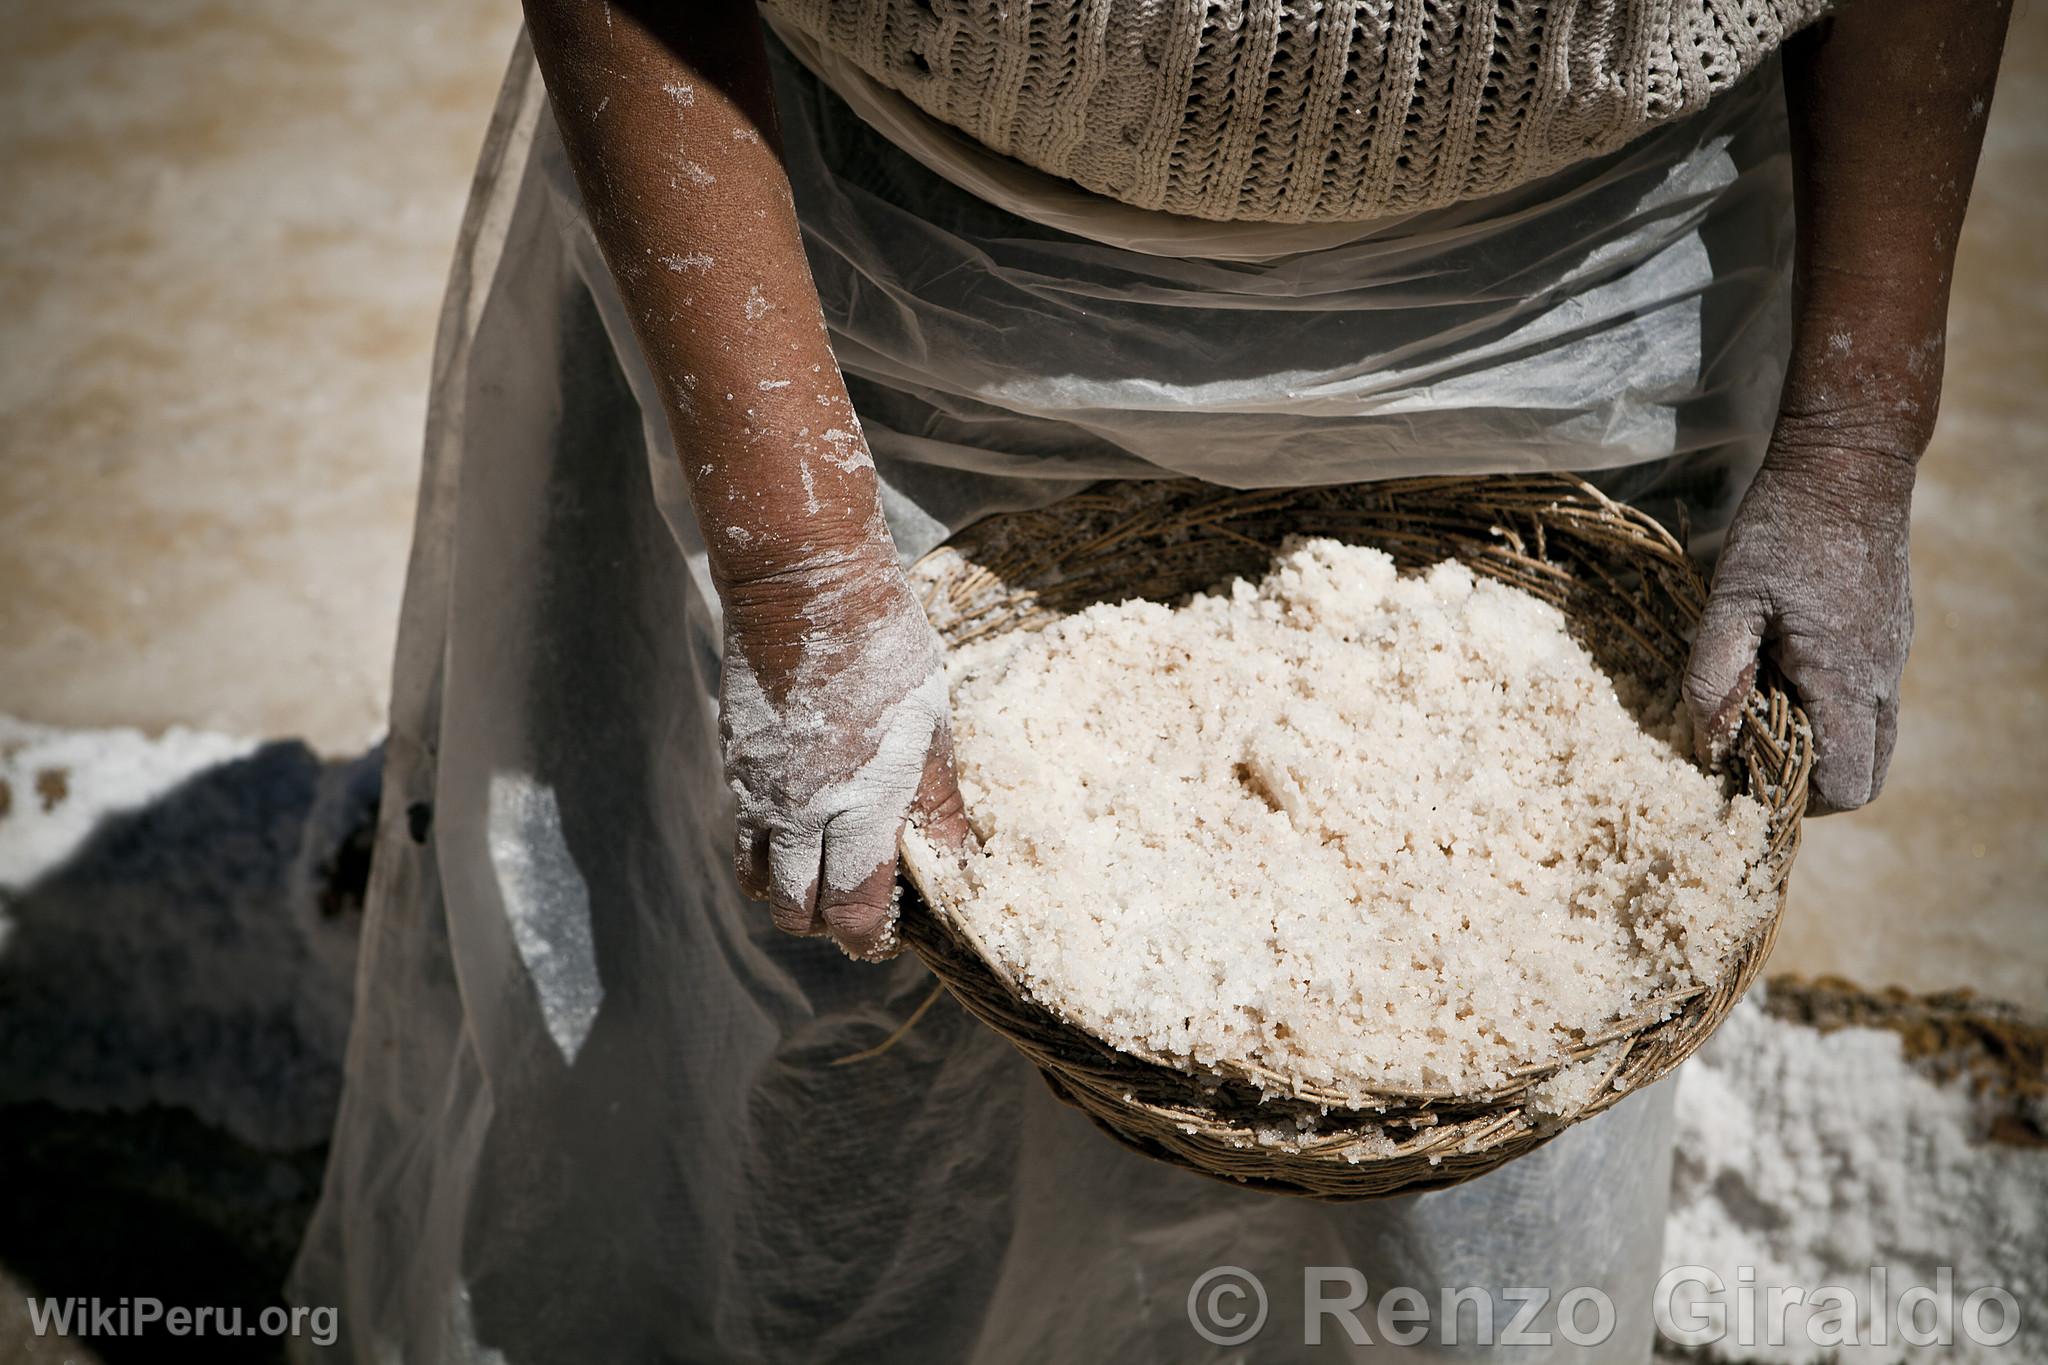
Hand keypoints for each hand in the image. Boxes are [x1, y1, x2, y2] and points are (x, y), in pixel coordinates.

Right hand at [718, 545, 968, 959]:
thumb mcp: (929, 726)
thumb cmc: (884, 650)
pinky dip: (767, 850)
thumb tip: (957, 859)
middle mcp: (805, 812)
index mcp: (864, 805)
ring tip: (824, 871)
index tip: (886, 936)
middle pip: (799, 912)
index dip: (869, 938)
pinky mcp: (737, 766)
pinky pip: (744, 835)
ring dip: (790, 892)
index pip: (855, 911)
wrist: (803, 588)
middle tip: (857, 906)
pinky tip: (800, 824)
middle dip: (827, 923)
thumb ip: (937, 802)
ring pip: (761, 883)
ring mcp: (762, 791)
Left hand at [1683, 440, 1915, 813]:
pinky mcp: (1886, 638)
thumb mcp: (1730, 598)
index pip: (1848, 783)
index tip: (1747, 777)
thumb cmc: (1785, 530)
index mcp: (1846, 680)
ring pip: (1871, 737)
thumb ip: (1715, 673)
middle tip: (1754, 755)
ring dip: (1820, 742)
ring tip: (1763, 710)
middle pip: (1866, 772)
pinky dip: (1829, 708)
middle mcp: (1881, 679)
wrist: (1848, 467)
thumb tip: (1707, 743)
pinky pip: (1868, 700)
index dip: (1799, 797)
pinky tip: (1781, 671)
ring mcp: (1890, 658)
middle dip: (1812, 781)